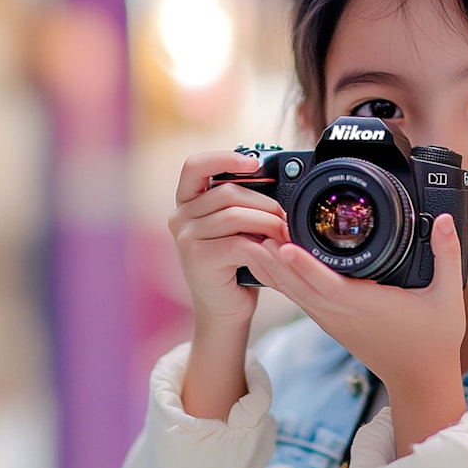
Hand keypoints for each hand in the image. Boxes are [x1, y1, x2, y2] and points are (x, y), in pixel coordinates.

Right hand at [169, 150, 289, 419]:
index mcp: (186, 201)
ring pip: (235, 215)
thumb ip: (244, 202)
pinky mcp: (199, 259)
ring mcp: (186, 238)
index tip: (255, 162)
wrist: (225, 308)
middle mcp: (180, 216)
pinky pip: (239, 242)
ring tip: (286, 233)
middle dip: (265, 202)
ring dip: (268, 222)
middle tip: (287, 216)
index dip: (223, 158)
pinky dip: (263, 245)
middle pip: (227, 192)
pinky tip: (276, 251)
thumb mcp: (237, 226)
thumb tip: (280, 177)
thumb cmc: (236, 263)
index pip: (194, 166)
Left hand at [245, 214, 466, 398]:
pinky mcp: (330, 322)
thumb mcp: (448, 297)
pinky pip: (299, 299)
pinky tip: (267, 263)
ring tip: (247, 241)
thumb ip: (447, 255)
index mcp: (366, 306)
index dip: (304, 266)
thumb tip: (448, 220)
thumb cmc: (434, 339)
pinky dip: (281, 280)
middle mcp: (342, 314)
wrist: (420, 379)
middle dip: (272, 260)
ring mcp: (333, 320)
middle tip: (249, 231)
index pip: (328, 284)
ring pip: (293, 293)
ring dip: (269, 269)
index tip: (282, 246)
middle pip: (298, 286)